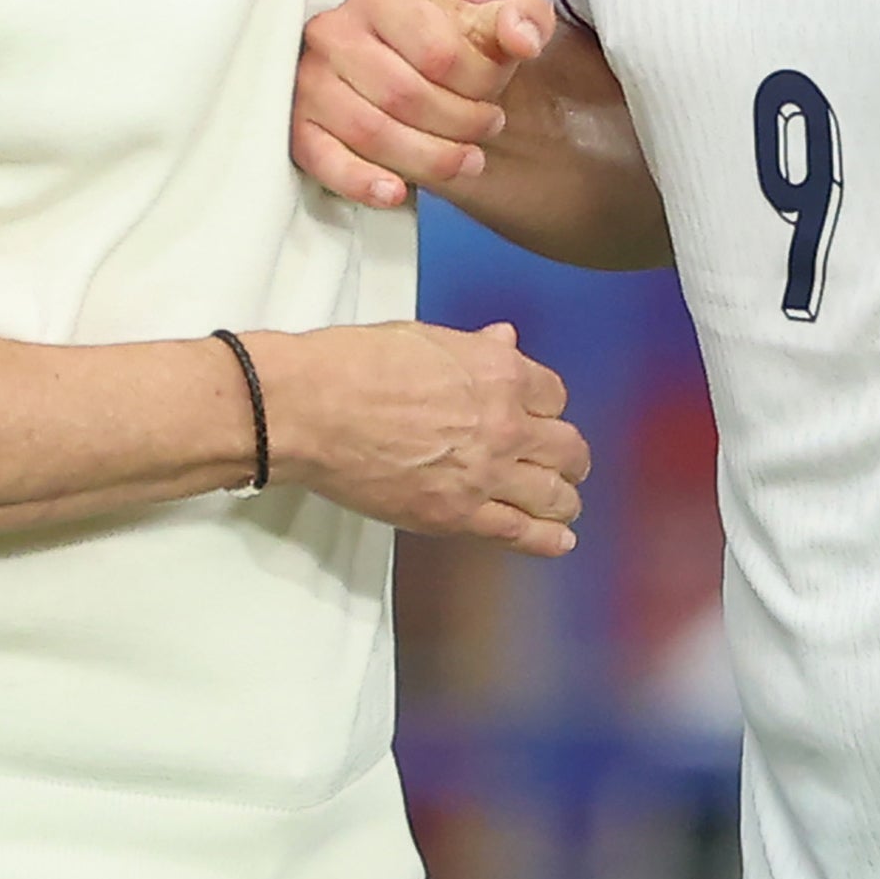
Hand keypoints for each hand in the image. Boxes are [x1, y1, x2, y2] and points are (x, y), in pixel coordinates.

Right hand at [257, 320, 590, 555]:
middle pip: (566, 447)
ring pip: (554, 494)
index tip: (539, 417)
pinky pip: (520, 532)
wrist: (312, 408)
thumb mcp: (425, 339)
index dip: (547, 408)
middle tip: (563, 463)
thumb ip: (475, 349)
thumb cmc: (355, 365)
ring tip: (562, 502)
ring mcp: (484, 473)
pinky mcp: (457, 515)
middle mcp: (504, 423)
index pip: (555, 395)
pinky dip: (547, 539)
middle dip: (567, 455)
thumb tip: (504, 340)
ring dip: (562, 498)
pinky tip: (560, 540)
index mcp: (498, 372)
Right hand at [294, 0, 556, 209]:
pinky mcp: (298, 126)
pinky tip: (397, 192)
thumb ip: (520, 20)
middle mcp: (333, 32)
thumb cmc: (439, 47)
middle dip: (460, 123)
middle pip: (405, 95)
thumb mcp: (483, 26)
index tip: (496, 91)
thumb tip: (525, 37)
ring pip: (371, 132)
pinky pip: (323, 161)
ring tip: (466, 161)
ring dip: (429, 159)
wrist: (400, 70)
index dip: (480, 83)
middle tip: (488, 128)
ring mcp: (309, 82)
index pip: (437, 51)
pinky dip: (362, 181)